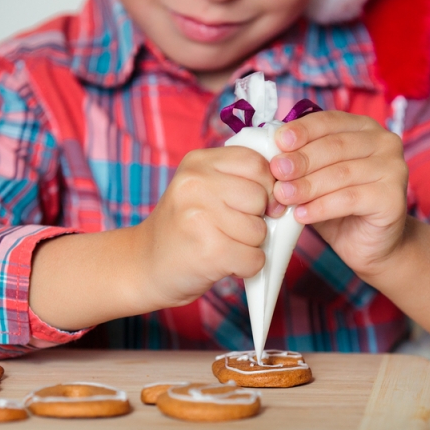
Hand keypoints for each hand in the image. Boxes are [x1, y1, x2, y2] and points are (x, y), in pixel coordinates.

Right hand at [136, 146, 281, 306]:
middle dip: (258, 219)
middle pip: (262, 197)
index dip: (267, 186)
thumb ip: (236, 179)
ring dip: (251, 245)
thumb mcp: (200, 189)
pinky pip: (254, 258)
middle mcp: (195, 184)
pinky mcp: (208, 251)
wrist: (142, 265)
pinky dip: (247, 267)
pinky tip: (225, 263)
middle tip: (233, 229)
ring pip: (260, 230)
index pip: (257, 163)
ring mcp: (199, 217)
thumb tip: (287, 187)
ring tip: (224, 245)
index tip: (257, 203)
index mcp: (198, 162)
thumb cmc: (182, 228)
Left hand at [270, 111, 408, 277]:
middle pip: (334, 146)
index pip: (329, 121)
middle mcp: (383, 142)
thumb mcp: (315, 179)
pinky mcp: (393, 198)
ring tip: (282, 197)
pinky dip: (322, 207)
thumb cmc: (339, 208)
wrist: (370, 246)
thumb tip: (268, 153)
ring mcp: (393, 168)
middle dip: (301, 159)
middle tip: (276, 172)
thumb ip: (299, 164)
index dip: (302, 130)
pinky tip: (302, 214)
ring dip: (307, 185)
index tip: (278, 142)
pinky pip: (350, 199)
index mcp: (362, 128)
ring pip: (341, 173)